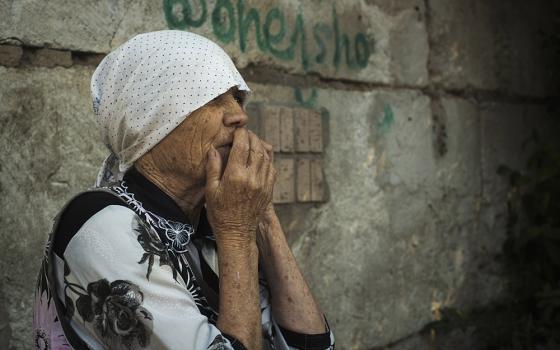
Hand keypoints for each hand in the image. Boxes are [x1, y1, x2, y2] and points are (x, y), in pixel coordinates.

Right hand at [205, 128, 275, 243]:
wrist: (237, 233)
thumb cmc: (220, 214)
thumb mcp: (211, 190)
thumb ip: (213, 167)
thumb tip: (214, 150)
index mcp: (236, 176)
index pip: (242, 146)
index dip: (241, 134)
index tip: (237, 130)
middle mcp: (253, 178)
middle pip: (256, 147)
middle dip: (251, 137)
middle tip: (244, 133)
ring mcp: (263, 184)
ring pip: (266, 156)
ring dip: (260, 145)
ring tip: (252, 141)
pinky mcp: (269, 190)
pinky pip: (272, 168)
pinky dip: (267, 158)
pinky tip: (260, 156)